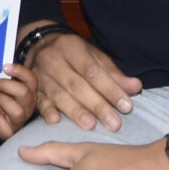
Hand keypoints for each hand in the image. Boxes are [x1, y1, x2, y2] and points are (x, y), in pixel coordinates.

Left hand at [0, 65, 36, 139]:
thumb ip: (6, 73)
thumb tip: (7, 64)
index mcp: (28, 92)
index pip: (32, 81)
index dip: (20, 72)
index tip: (4, 67)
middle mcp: (27, 107)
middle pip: (25, 94)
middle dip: (6, 85)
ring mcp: (18, 121)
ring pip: (18, 112)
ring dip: (2, 100)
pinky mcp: (7, 133)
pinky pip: (8, 129)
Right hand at [28, 31, 142, 131]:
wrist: (38, 44)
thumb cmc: (72, 53)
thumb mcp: (93, 56)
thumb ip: (113, 74)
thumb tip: (135, 87)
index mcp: (71, 47)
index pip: (93, 71)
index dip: (110, 89)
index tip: (126, 106)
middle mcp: (53, 60)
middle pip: (77, 85)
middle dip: (97, 105)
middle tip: (114, 123)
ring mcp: (40, 74)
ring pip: (59, 94)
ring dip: (75, 111)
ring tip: (91, 125)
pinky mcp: (32, 88)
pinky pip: (38, 100)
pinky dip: (46, 110)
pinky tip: (55, 121)